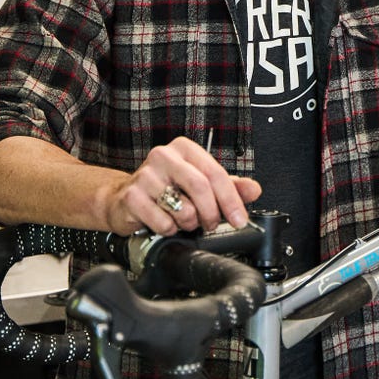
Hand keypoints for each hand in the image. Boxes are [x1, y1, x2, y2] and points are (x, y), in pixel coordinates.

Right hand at [102, 135, 261, 236]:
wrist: (125, 199)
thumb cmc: (165, 189)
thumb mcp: (199, 183)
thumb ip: (228, 186)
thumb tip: (254, 189)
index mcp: (184, 149)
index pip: (215, 173)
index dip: (231, 200)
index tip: (239, 219)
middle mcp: (163, 156)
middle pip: (201, 187)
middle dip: (211, 213)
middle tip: (211, 224)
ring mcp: (145, 175)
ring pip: (183, 208)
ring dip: (188, 223)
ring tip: (182, 219)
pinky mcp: (132, 196)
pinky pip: (163, 222)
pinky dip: (169, 229)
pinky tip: (164, 222)